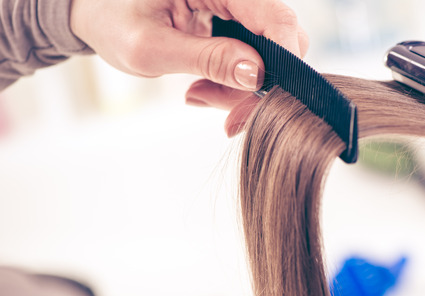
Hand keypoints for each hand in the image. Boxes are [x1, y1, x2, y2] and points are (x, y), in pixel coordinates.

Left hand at [70, 0, 307, 107]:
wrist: (97, 12)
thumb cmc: (113, 20)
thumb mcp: (151, 47)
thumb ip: (206, 58)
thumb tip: (256, 74)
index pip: (276, 17)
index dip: (285, 60)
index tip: (272, 98)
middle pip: (280, 39)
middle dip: (259, 84)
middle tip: (225, 113)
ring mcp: (238, 8)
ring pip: (270, 55)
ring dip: (242, 88)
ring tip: (199, 95)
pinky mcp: (236, 24)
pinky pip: (254, 58)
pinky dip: (234, 83)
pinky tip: (203, 88)